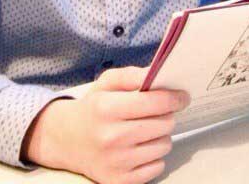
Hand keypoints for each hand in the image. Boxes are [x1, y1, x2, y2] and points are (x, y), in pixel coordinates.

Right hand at [23, 67, 188, 183]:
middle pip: (164, 124)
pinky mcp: (118, 181)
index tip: (182, 97)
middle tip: (158, 114)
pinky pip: (157, 168)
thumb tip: (159, 76)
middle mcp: (110, 137)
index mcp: (106, 109)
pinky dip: (154, 158)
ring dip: (161, 137)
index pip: (155, 102)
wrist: (65, 140)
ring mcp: (114, 162)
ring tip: (146, 131)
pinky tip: (140, 149)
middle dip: (167, 116)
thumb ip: (133, 75)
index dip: (175, 98)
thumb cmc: (94, 108)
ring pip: (164, 146)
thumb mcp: (108, 83)